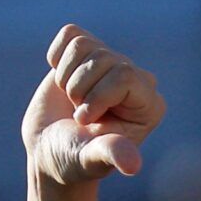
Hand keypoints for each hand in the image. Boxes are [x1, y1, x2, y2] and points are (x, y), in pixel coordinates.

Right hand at [22, 24, 165, 185]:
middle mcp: (137, 80)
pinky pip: (70, 34)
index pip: (124, 75)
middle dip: (78, 89)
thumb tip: (132, 166)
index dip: (96, 96)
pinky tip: (62, 81)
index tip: (83, 120)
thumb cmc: (75, 159)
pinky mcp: (89, 51)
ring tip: (72, 100)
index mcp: (150, 105)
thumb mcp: (92, 159)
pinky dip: (56, 58)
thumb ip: (112, 154)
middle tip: (77, 114)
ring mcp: (113, 63)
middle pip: (102, 58)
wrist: (50, 149)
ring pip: (82, 45)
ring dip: (65, 77)